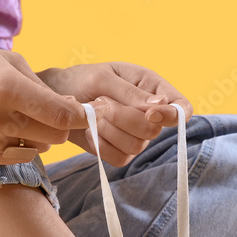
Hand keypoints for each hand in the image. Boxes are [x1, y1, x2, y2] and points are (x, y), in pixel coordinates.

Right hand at [0, 44, 87, 165]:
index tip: (82, 111)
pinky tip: (2, 126)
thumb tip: (73, 109)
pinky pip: (16, 156)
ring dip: (38, 135)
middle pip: (55, 136)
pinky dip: (18, 144)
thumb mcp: (7, 61)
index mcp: (7, 88)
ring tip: (19, 116)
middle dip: (61, 125)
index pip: (61, 114)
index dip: (78, 115)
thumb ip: (43, 87)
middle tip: (52, 112)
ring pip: (38, 148)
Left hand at [38, 62, 192, 166]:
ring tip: (92, 114)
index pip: (181, 108)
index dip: (172, 115)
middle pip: (155, 131)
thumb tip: (160, 106)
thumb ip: (130, 93)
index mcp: (153, 88)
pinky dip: (101, 145)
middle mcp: (149, 114)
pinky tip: (90, 131)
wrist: (55, 99)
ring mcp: (135, 135)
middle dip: (124, 119)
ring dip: (109, 131)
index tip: (149, 113)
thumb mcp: (102, 77)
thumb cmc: (80, 80)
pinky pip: (119, 158)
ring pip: (136, 147)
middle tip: (101, 103)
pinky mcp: (119, 152)